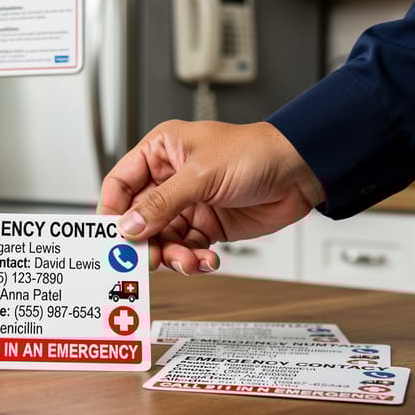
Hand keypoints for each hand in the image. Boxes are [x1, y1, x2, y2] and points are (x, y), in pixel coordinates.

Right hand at [99, 120, 323, 274]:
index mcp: (160, 152)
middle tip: (151, 260)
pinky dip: (193, 260)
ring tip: (188, 262)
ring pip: (162, 239)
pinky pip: (186, 249)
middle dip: (146, 242)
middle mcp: (169, 179)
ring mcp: (187, 204)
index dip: (113, 212)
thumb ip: (163, 203)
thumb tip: (130, 226)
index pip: (120, 184)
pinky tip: (206, 260)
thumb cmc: (256, 152)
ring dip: (172, 255)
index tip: (113, 238)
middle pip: (139, 219)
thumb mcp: (202, 175)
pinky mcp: (206, 226)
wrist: (301, 171)